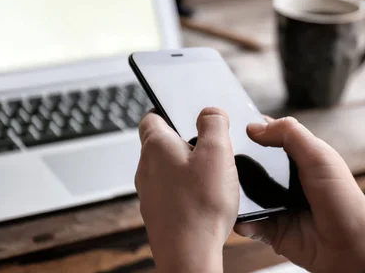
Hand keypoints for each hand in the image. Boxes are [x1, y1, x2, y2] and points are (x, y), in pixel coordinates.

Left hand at [136, 108, 238, 272]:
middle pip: (162, 143)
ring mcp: (150, 193)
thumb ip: (214, 123)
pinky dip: (188, 190)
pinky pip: (173, 192)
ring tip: (213, 175)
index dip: (168, 110)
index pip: (151, 116)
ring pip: (168, 169)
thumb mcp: (218, 152)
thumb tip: (211, 111)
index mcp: (156, 146)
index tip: (185, 111)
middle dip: (185, 140)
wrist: (189, 256)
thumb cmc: (201, 206)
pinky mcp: (159, 213)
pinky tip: (207, 199)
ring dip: (188, 167)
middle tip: (211, 145)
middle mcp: (146, 168)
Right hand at [234, 117, 364, 272]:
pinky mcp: (271, 228)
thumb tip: (254, 127)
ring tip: (225, 189)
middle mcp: (286, 178)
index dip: (252, 129)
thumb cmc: (343, 199)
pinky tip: (241, 218)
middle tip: (221, 160)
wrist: (350, 246)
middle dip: (236, 162)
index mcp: (299, 156)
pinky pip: (248, 222)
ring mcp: (277, 203)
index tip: (229, 125)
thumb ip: (289, 134)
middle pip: (252, 164)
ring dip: (235, 193)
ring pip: (245, 193)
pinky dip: (242, 221)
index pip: (269, 136)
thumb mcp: (319, 156)